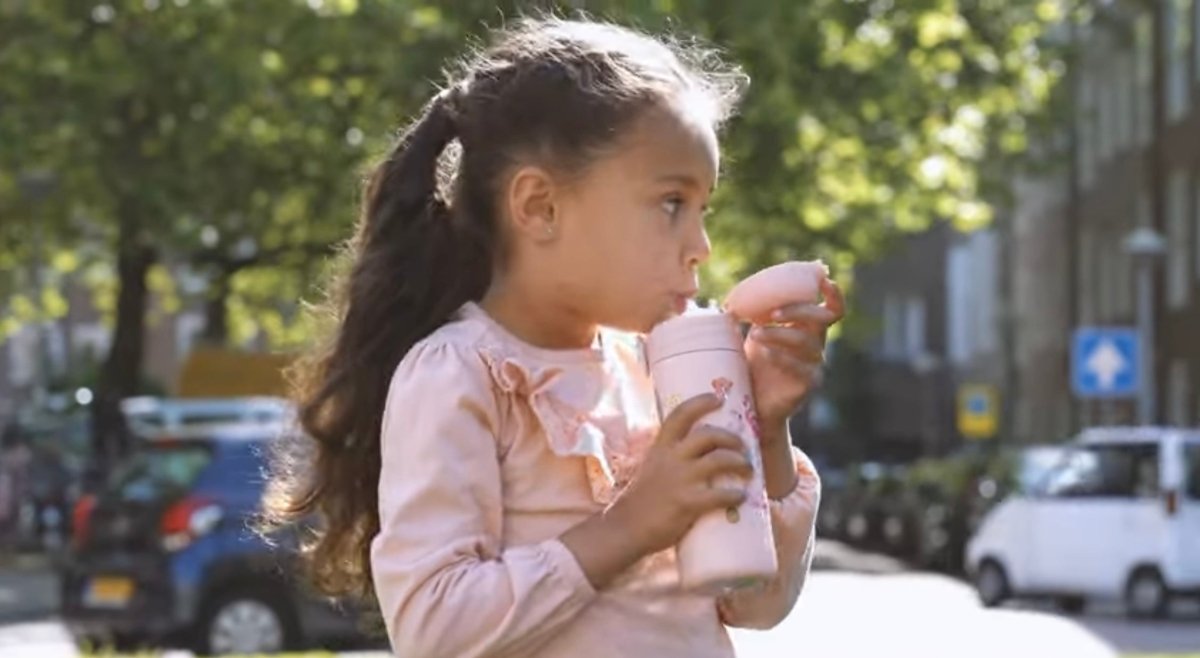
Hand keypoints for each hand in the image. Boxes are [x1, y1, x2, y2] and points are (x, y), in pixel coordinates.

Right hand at [612, 393, 752, 555]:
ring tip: (747, 469)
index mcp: (661, 447)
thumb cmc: (642, 500)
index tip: (718, 397)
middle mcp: (671, 458)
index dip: (701, 402)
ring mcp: (681, 480)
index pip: (680, 414)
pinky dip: (735, 494)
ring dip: (740, 462)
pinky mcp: (688, 503)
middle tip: (742, 446)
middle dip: (731, 438)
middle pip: (708, 435)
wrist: (626, 529)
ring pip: (720, 460)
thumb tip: (699, 453)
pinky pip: (721, 494)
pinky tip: (741, 496)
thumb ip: (672, 458)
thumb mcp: (652, 467)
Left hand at [745, 277, 844, 443]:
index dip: (833, 293)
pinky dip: (782, 357)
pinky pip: (800, 367)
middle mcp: (816, 343)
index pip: (831, 308)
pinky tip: (765, 354)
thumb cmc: (754, 365)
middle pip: (822, 318)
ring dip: (779, 334)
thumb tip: (732, 301)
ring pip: (807, 342)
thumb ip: (754, 317)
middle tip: (771, 313)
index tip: (822, 280)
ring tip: (754, 334)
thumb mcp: (754, 336)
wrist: (754, 403)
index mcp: (807, 327)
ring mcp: (814, 364)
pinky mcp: (808, 383)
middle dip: (797, 310)